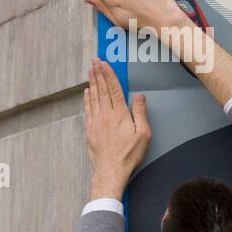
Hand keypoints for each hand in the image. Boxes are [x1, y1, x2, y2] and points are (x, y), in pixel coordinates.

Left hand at [84, 58, 150, 200]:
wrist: (110, 170)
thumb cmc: (129, 154)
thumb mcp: (143, 134)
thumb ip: (141, 113)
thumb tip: (140, 96)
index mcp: (120, 114)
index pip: (114, 89)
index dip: (109, 75)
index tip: (105, 63)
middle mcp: (106, 115)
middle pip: (101, 90)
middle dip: (98, 73)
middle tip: (94, 61)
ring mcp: (95, 121)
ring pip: (93, 97)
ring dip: (92, 82)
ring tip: (90, 70)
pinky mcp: (90, 129)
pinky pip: (87, 109)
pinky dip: (87, 98)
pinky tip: (87, 91)